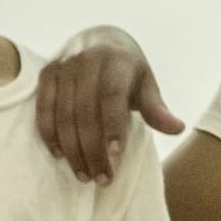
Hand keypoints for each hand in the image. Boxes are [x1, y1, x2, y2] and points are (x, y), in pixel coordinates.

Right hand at [36, 25, 178, 183]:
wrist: (101, 42)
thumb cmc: (128, 72)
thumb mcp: (147, 85)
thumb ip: (157, 108)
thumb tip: (177, 129)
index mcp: (116, 60)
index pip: (112, 94)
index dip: (113, 125)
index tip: (117, 155)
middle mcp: (87, 59)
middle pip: (85, 111)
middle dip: (93, 149)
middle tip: (102, 178)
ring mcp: (64, 66)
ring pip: (63, 114)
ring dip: (72, 149)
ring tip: (84, 175)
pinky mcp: (48, 74)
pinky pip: (43, 108)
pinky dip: (50, 134)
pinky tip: (60, 155)